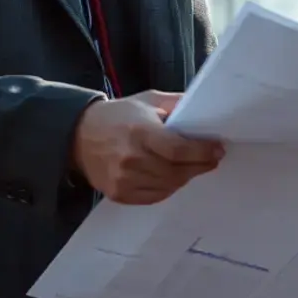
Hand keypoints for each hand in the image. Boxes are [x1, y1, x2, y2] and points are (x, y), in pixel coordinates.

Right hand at [71, 91, 224, 204]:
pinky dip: (169, 188)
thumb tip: (206, 110)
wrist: (79, 136)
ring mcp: (124, 180)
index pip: (178, 149)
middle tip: (212, 158)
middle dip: (200, 166)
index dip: (202, 152)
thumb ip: (176, 104)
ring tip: (195, 166)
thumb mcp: (148, 100)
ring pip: (168, 186)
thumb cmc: (119, 116)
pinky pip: (154, 197)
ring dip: (186, 177)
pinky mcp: (119, 195)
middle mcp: (131, 159)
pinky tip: (174, 176)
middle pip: (176, 171)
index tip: (218, 149)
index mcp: (140, 132)